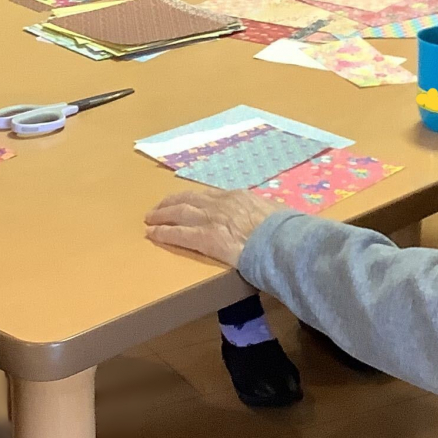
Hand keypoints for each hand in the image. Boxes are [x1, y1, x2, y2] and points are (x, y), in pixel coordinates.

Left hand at [144, 186, 279, 265]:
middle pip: (189, 200)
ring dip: (162, 215)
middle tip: (158, 208)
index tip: (183, 201)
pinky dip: (164, 233)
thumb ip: (265, 214)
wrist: (283, 241)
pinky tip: (152, 234)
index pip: (208, 196)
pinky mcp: (207, 238)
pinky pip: (179, 234)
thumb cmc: (287, 230)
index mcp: (238, 197)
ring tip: (150, 219)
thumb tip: (268, 218)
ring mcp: (212, 219)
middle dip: (171, 203)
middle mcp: (221, 204)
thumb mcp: (276, 213)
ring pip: (179, 213)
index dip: (192, 198)